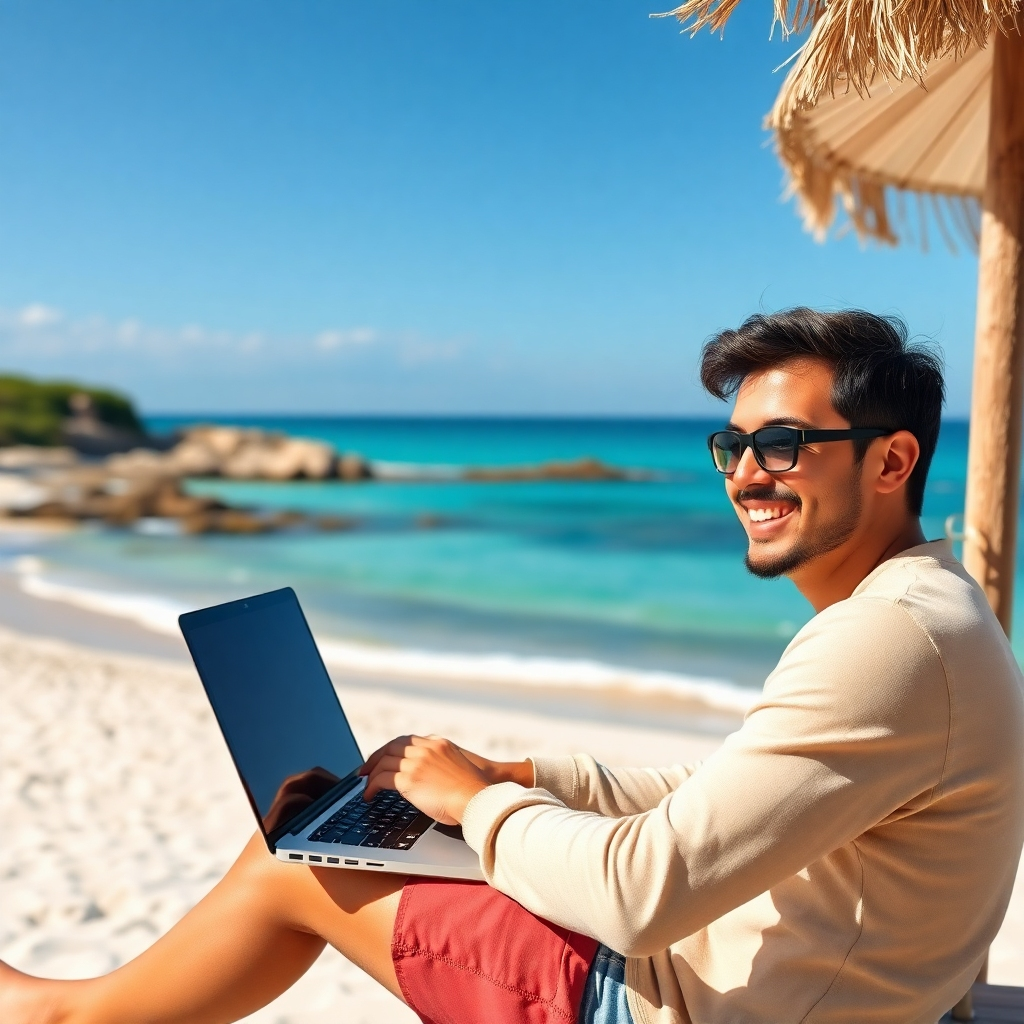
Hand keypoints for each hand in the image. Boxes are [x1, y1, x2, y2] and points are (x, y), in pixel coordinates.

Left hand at [359, 735, 491, 824]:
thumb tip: (433, 777)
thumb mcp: (459, 767)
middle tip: (367, 768)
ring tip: (366, 783)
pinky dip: (371, 786)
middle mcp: (426, 749)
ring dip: (372, 772)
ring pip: (384, 761)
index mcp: (438, 744)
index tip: (385, 756)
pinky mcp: (408, 779)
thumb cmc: (473, 791)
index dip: (392, 748)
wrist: (477, 799)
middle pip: (392, 747)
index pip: (408, 740)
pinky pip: (381, 778)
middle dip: (377, 757)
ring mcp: (416, 762)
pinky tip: (369, 795)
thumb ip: (443, 764)